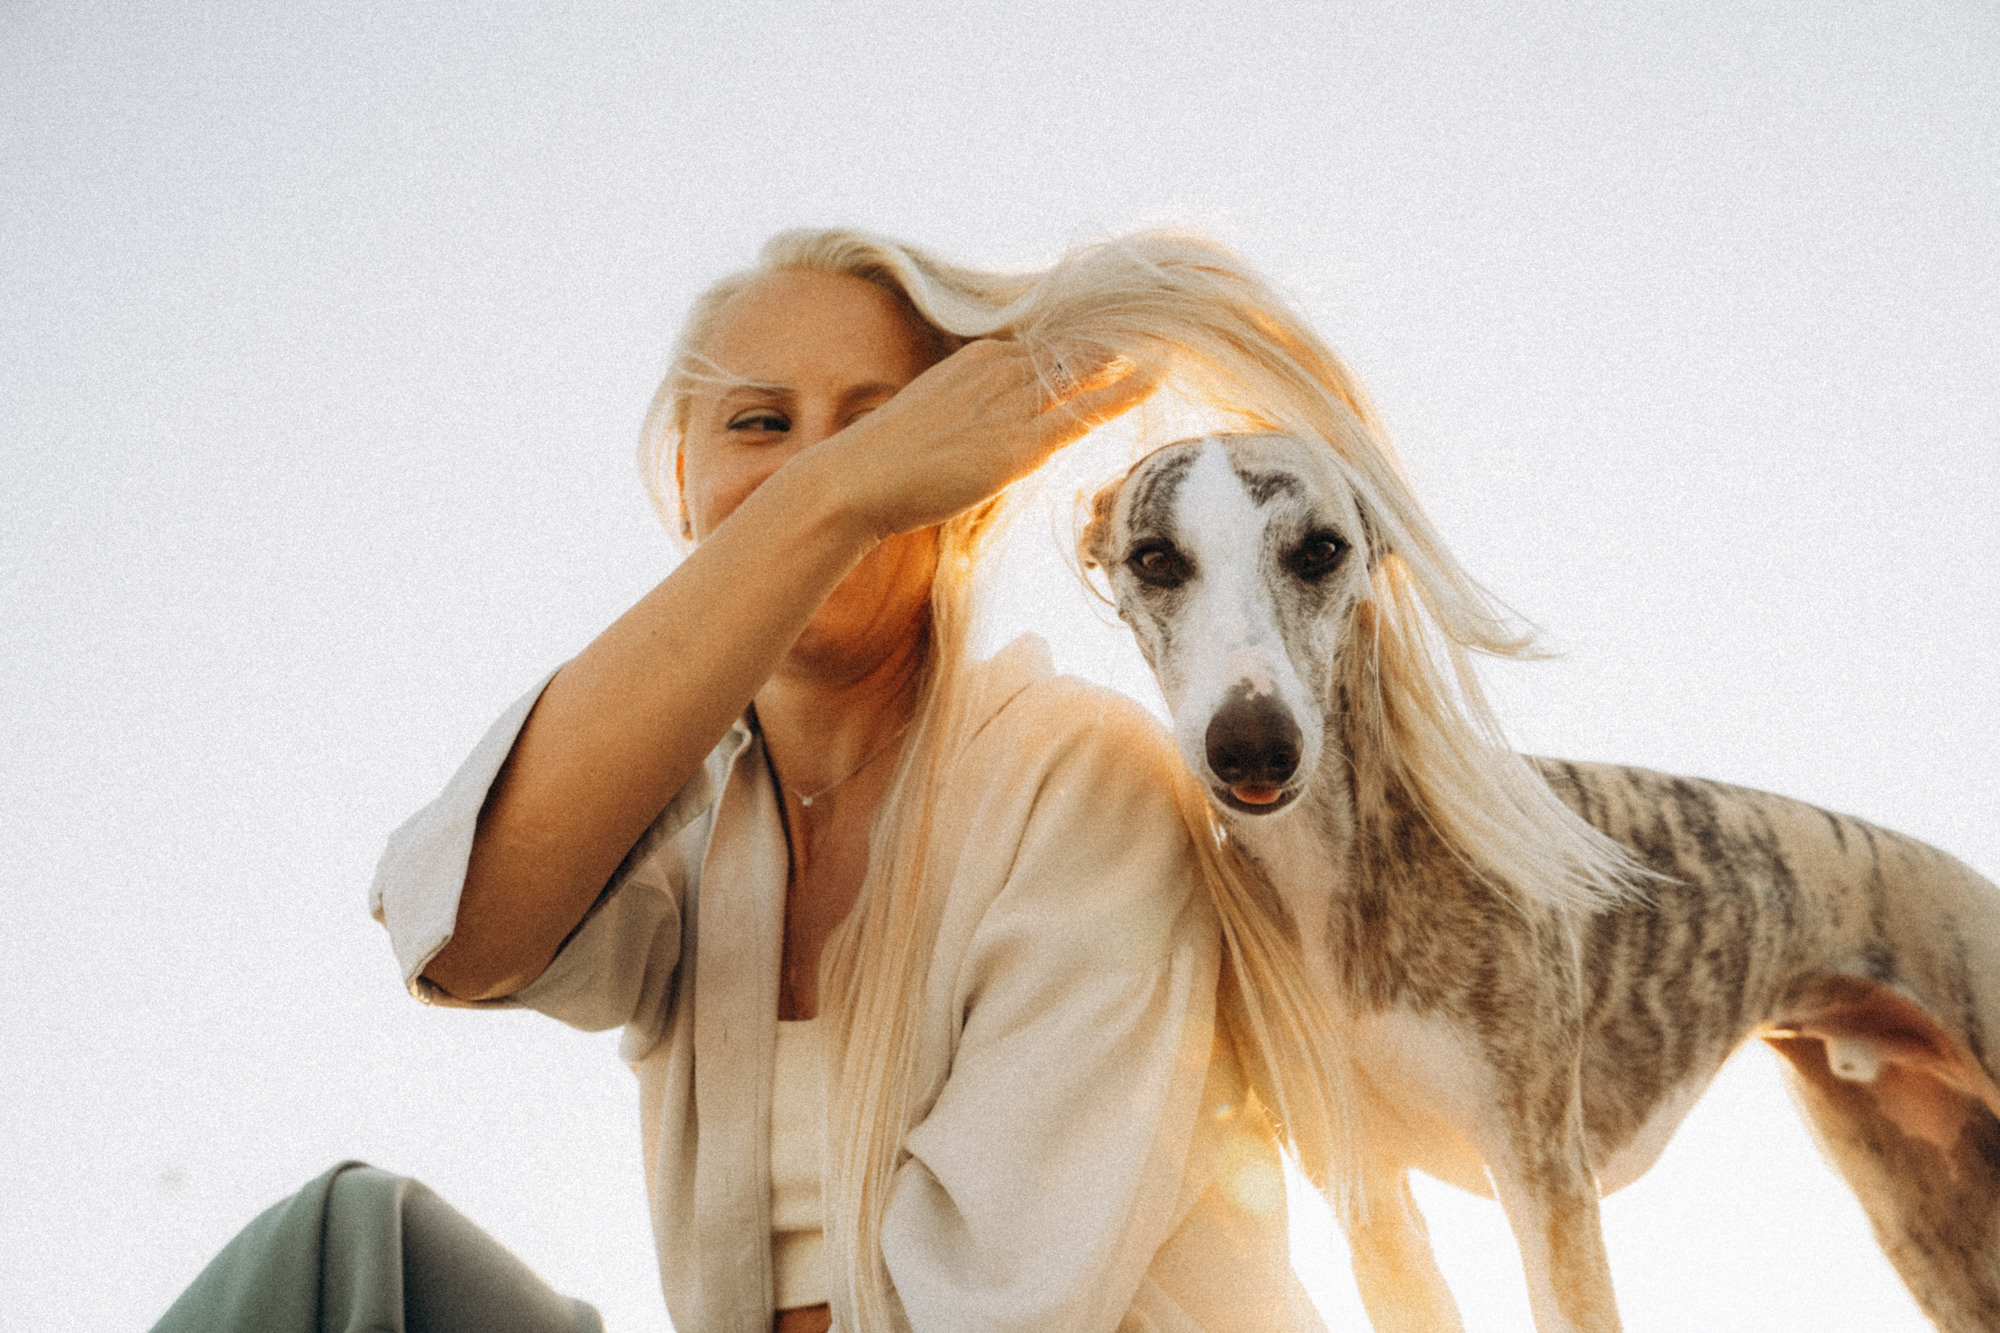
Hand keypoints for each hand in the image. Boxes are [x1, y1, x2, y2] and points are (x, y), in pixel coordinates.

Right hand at [806, 339, 1155, 541]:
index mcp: (979, 359)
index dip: (1091, 341)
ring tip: (1177, 337)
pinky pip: (1082, 411)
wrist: (857, 479)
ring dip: (1130, 356)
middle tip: (1170, 315)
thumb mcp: (935, 422)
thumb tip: (984, 431)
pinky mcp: (1018, 443)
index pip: (1048, 344)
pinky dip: (1123, 391)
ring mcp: (1011, 404)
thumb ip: (970, 417)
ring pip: (1085, 370)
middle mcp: (1000, 370)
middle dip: (1122, 337)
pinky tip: (1157, 375)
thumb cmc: (887, 463)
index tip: (1128, 331)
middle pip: (1075, 347)